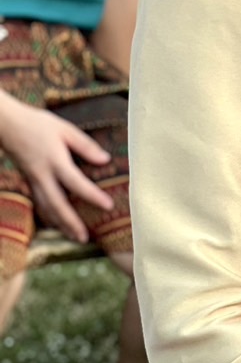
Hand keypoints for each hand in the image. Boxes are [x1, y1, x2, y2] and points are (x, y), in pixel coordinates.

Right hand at [0, 99, 112, 240]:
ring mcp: (33, 180)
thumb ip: (85, 146)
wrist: (7, 125)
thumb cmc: (38, 124)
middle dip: (70, 223)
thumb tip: (106, 160)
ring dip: (60, 224)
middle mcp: (42, 175)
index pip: (75, 182)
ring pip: (45, 208)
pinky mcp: (29, 182)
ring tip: (75, 237)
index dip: (92, 196)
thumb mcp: (65, 129)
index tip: (108, 206)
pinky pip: (39, 203)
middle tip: (85, 238)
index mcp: (54, 160)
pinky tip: (58, 224)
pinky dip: (49, 216)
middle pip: (56, 204)